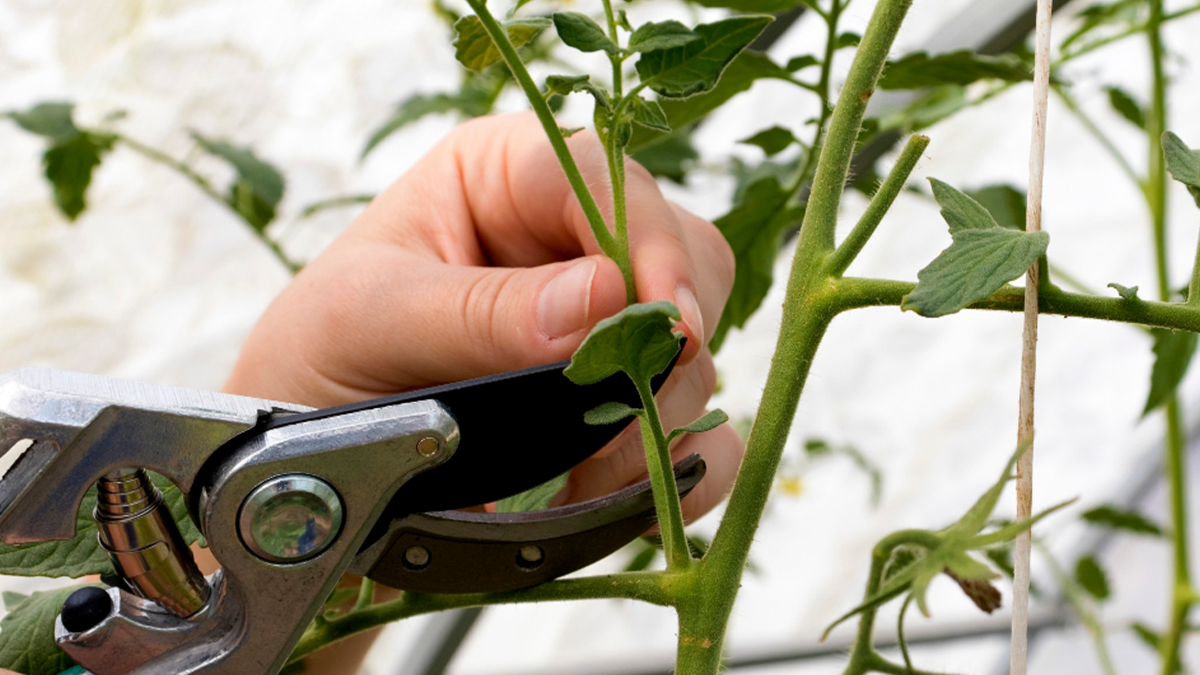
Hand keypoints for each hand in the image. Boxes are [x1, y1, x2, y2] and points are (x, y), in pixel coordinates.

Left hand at [226, 112, 740, 521]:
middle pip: (685, 258)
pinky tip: (617, 493)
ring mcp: (607, 329)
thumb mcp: (370, 321)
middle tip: (620, 410)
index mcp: (507, 178)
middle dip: (661, 345)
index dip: (650, 244)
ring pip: (700, 349)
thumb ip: (480, 313)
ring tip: (581, 471)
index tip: (665, 323)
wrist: (308, 468)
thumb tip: (603, 300)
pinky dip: (682, 469)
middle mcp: (571, 241)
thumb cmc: (319, 360)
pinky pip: (701, 430)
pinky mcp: (623, 405)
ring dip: (659, 419)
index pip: (608, 176)